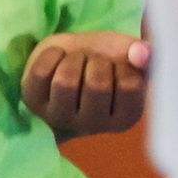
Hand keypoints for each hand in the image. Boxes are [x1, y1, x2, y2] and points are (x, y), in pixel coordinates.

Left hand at [18, 27, 150, 136]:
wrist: (70, 54)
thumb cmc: (106, 60)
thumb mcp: (130, 56)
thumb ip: (145, 54)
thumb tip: (141, 52)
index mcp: (124, 118)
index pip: (130, 87)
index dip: (123, 66)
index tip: (117, 67)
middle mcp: (91, 125)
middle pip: (96, 86)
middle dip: (97, 62)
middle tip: (95, 62)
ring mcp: (58, 117)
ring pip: (65, 82)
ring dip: (74, 59)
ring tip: (77, 61)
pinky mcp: (32, 101)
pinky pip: (40, 72)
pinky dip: (52, 54)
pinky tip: (58, 59)